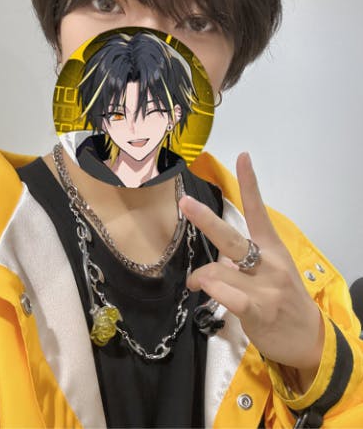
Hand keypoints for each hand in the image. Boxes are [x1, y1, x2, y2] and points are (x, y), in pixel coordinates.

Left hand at [180, 152, 323, 374]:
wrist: (308, 337)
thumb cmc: (283, 299)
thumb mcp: (270, 271)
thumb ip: (243, 259)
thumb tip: (215, 257)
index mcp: (272, 247)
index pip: (258, 210)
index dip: (250, 183)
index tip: (242, 156)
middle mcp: (269, 262)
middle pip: (232, 238)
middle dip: (206, 220)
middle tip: (185, 203)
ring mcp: (265, 286)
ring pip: (218, 270)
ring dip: (201, 276)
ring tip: (196, 282)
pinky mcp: (258, 309)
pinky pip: (226, 295)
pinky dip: (210, 291)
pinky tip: (201, 290)